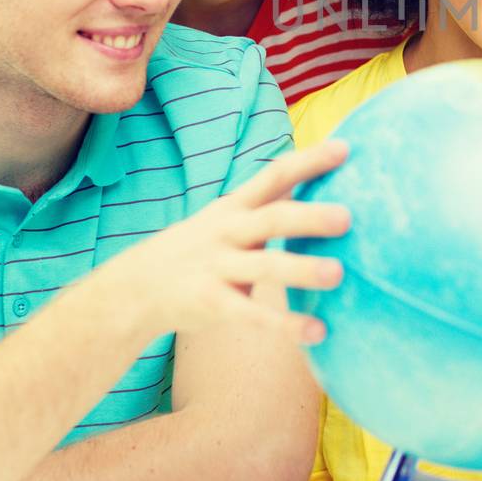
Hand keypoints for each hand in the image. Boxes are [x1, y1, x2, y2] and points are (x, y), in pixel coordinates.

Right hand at [94, 141, 351, 343]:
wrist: (134, 288)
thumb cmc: (199, 250)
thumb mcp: (225, 219)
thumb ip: (266, 206)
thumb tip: (318, 191)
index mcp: (235, 208)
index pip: (274, 176)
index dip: (308, 161)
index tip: (344, 148)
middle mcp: (227, 232)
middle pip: (272, 220)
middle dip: (308, 217)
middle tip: (347, 217)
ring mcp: (217, 268)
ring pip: (264, 268)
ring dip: (301, 270)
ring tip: (338, 274)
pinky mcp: (212, 304)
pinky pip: (253, 316)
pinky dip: (286, 325)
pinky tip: (318, 332)